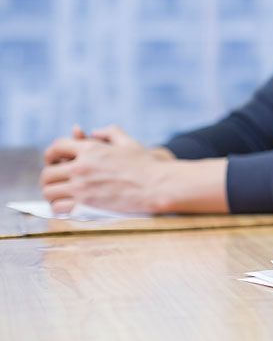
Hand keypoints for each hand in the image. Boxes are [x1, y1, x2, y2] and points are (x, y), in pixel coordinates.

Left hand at [40, 124, 171, 213]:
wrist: (157, 185)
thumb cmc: (146, 164)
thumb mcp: (129, 142)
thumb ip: (110, 132)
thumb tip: (95, 131)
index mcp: (91, 149)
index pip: (56, 147)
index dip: (50, 155)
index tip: (53, 161)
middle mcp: (82, 166)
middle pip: (47, 173)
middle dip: (49, 178)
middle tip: (56, 182)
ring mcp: (82, 187)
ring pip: (49, 192)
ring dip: (52, 194)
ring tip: (60, 196)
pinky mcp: (85, 205)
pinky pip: (58, 208)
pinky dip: (59, 208)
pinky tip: (68, 206)